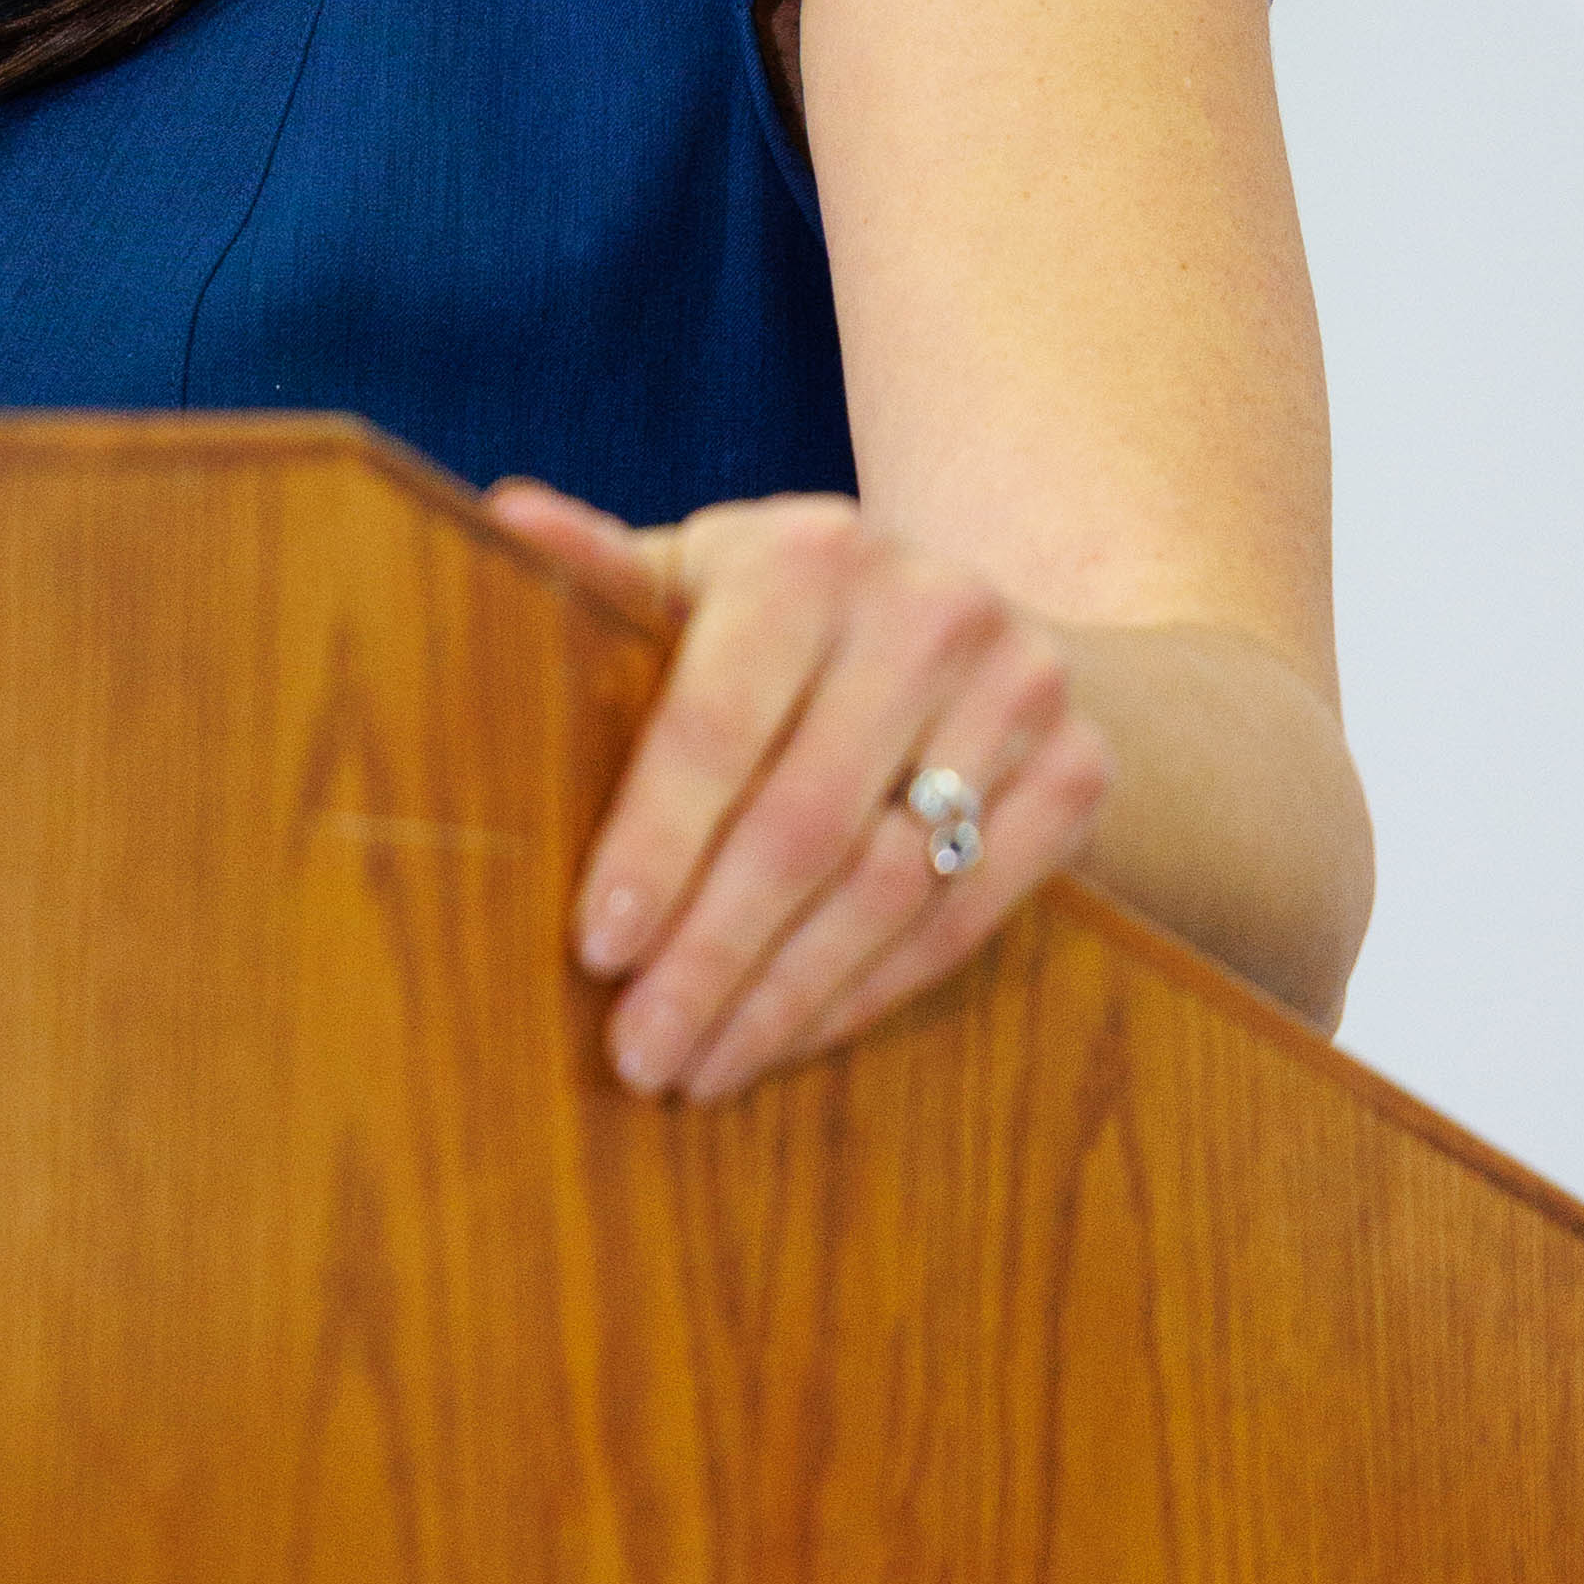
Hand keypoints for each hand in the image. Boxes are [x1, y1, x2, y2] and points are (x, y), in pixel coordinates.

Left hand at [483, 483, 1113, 1098]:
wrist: (974, 625)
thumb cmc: (776, 620)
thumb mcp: (695, 579)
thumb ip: (604, 571)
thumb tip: (505, 516)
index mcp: (809, 556)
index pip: (719, 722)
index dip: (657, 844)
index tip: (598, 950)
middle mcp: (930, 609)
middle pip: (805, 824)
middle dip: (713, 954)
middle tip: (640, 1053)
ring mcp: (1022, 689)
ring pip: (891, 885)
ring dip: (785, 995)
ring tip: (700, 1067)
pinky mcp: (1078, 770)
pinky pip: (966, 916)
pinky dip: (869, 992)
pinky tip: (792, 1038)